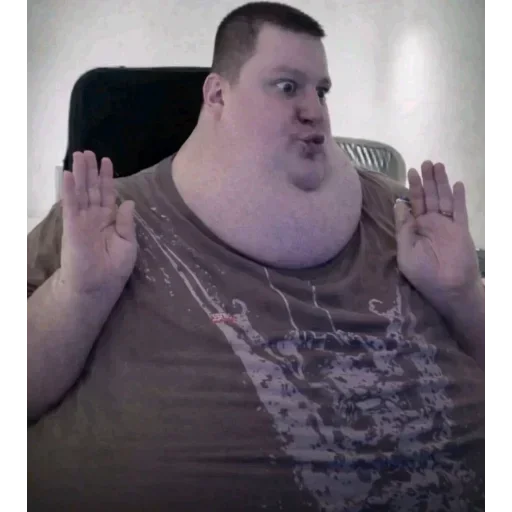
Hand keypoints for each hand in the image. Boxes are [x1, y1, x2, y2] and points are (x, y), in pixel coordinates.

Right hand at [60, 151, 137, 294]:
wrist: (98, 285)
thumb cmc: (114, 267)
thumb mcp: (128, 243)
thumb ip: (127, 222)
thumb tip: (128, 201)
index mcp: (109, 220)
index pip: (107, 194)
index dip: (106, 178)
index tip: (107, 161)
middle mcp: (94, 217)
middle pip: (92, 188)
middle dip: (90, 170)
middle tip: (87, 152)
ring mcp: (82, 220)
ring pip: (80, 192)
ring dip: (79, 173)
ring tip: (78, 155)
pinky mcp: (72, 226)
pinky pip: (70, 204)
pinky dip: (68, 189)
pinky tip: (66, 175)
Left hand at [394, 161, 479, 301]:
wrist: (447, 287)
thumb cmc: (422, 273)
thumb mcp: (405, 250)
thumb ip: (403, 227)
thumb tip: (398, 204)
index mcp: (415, 228)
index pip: (413, 204)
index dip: (412, 188)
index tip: (410, 172)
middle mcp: (431, 224)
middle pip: (429, 197)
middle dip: (427, 180)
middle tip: (425, 162)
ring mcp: (447, 225)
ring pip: (443, 198)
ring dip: (441, 182)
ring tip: (438, 165)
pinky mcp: (461, 229)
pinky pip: (459, 210)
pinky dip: (458, 197)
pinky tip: (456, 183)